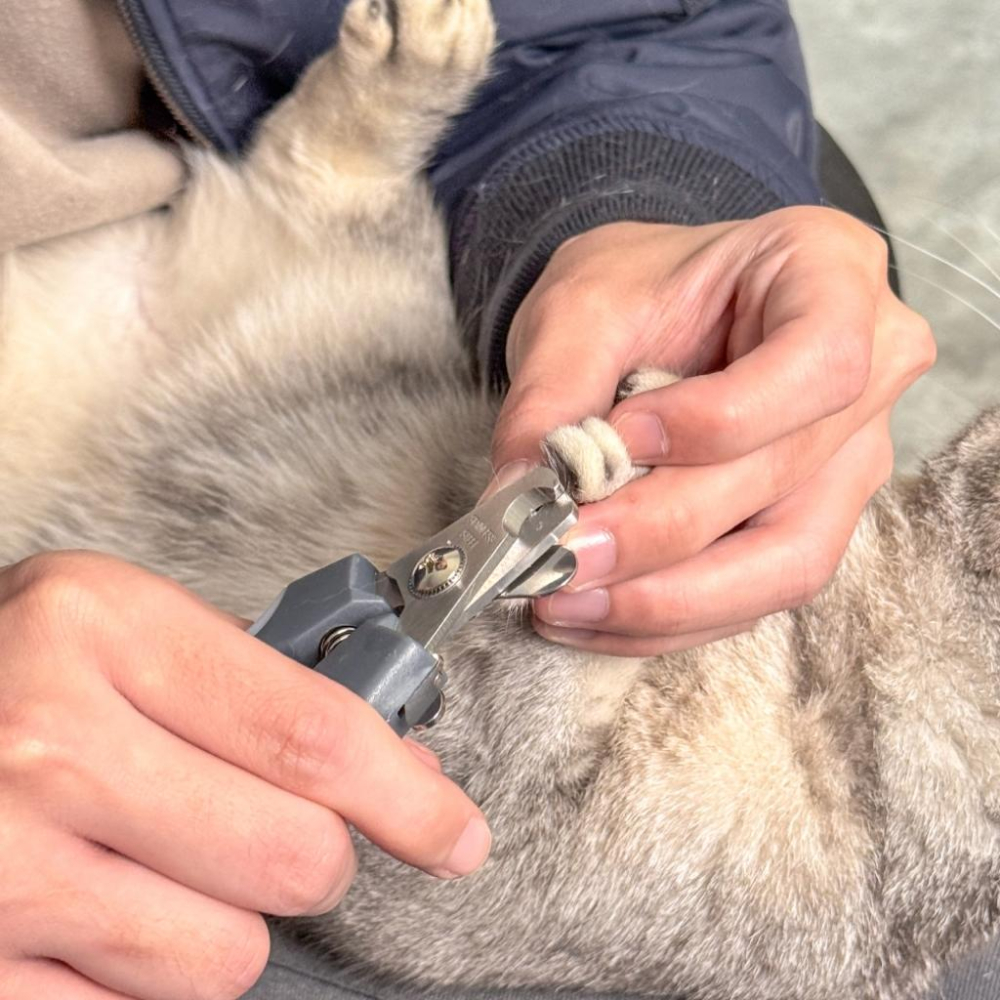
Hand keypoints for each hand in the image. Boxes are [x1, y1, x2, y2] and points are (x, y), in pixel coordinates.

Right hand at [0, 552, 488, 999]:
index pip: (314, 735)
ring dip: (220, 922)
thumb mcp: (121, 633)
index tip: (453, 834)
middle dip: (311, 857)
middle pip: (292, 857)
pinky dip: (142, 978)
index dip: (409, 799)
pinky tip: (95, 914)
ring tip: (155, 864)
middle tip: (265, 830)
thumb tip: (396, 770)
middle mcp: (43, 740)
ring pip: (224, 958)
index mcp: (101, 627)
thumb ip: (257, 691)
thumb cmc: (11, 676)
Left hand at [488, 207, 934, 655]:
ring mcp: (845, 463)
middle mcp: (867, 376)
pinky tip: (589, 614)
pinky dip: (664, 618)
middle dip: (659, 533)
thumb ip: (551, 398)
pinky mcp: (806, 525)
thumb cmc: (636, 287)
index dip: (719, 419)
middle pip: (784, 481)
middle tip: (559, 555)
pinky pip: (753, 597)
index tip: (618, 439)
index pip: (818, 363)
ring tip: (563, 600)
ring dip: (665, 601)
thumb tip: (514, 505)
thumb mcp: (581, 308)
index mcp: (829, 276)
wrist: (656, 307)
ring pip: (784, 566)